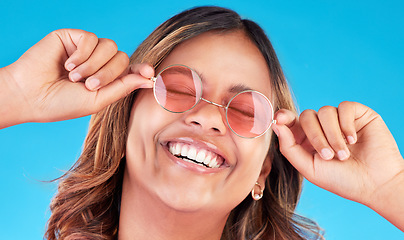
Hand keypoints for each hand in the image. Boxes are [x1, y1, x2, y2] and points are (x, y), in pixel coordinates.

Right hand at [1, 29, 153, 127]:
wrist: (31, 96)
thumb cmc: (62, 103)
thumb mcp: (98, 100)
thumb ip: (123, 87)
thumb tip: (149, 78)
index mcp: (107, 78)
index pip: (131, 69)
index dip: (141, 70)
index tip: (150, 73)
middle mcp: (99, 62)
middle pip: (122, 58)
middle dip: (108, 74)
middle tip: (88, 85)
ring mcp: (87, 49)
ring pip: (110, 47)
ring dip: (94, 65)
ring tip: (74, 77)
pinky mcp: (73, 37)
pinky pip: (91, 39)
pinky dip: (82, 55)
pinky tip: (67, 64)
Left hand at [272, 101, 403, 207]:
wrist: (375, 184)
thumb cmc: (341, 180)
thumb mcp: (309, 168)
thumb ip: (289, 148)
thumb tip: (275, 125)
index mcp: (307, 139)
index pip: (291, 121)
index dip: (284, 117)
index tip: (280, 119)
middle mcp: (322, 127)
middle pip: (306, 116)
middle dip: (315, 136)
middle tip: (328, 156)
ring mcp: (339, 120)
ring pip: (325, 111)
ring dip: (332, 135)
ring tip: (343, 154)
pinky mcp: (358, 114)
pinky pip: (344, 107)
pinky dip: (346, 125)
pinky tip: (354, 140)